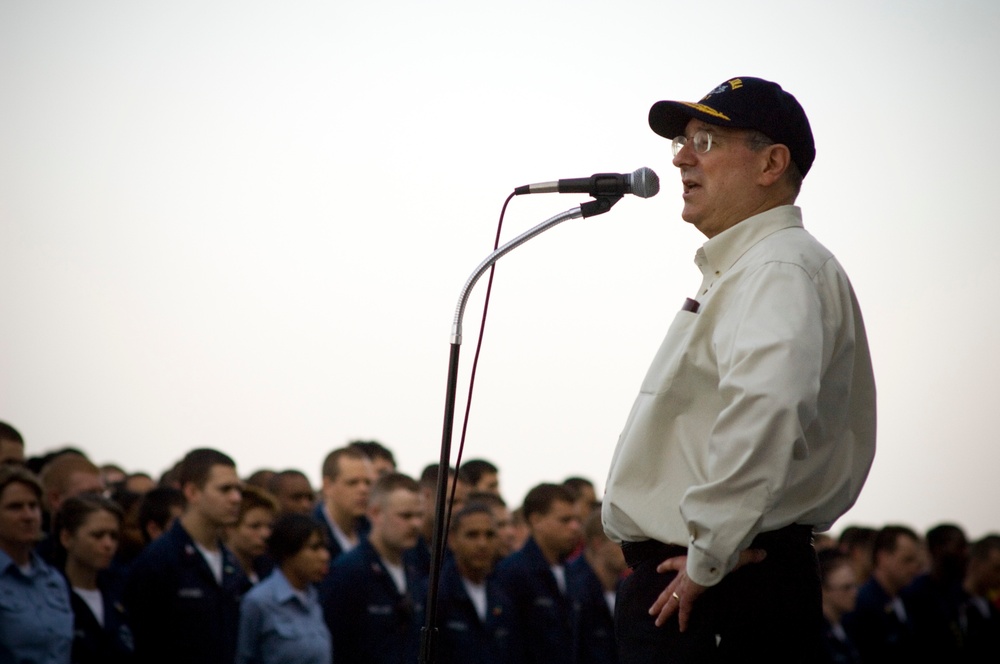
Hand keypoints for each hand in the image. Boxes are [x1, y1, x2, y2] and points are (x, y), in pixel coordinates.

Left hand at [647, 548, 766, 631]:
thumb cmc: (721, 550)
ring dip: (664, 611)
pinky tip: (682, 628)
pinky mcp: (690, 592)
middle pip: (668, 587)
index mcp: (690, 561)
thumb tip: (763, 554)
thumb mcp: (735, 553)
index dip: (667, 566)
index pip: (675, 563)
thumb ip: (748, 555)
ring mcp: (685, 584)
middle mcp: (684, 573)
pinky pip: (685, 609)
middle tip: (651, 610)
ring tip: (656, 621)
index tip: (659, 568)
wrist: (713, 552)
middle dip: (660, 600)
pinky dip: (684, 618)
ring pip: (670, 600)